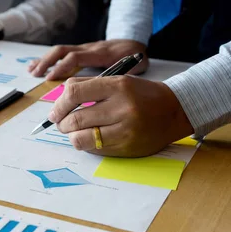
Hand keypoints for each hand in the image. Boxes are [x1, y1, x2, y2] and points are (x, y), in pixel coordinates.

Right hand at [28, 40, 148, 80]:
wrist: (136, 43)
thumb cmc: (134, 59)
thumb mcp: (132, 70)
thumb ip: (118, 79)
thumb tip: (104, 96)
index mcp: (100, 54)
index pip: (76, 57)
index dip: (62, 67)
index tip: (50, 78)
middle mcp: (89, 48)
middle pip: (63, 50)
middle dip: (48, 62)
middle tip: (37, 75)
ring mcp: (83, 48)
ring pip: (60, 50)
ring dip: (44, 60)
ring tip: (32, 70)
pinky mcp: (81, 50)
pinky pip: (61, 52)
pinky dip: (47, 59)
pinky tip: (36, 66)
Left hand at [48, 76, 193, 156]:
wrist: (175, 110)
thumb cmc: (140, 94)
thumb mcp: (118, 81)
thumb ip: (88, 87)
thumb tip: (59, 102)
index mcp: (117, 86)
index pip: (74, 92)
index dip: (59, 104)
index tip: (55, 111)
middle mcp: (122, 108)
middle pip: (74, 119)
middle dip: (61, 123)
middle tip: (62, 124)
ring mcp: (125, 130)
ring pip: (80, 138)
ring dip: (71, 136)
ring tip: (74, 132)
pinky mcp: (126, 147)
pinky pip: (93, 150)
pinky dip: (85, 145)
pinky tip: (90, 139)